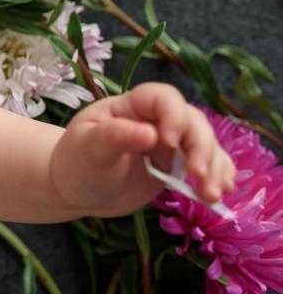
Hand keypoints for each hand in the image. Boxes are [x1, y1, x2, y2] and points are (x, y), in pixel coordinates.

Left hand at [50, 83, 236, 217]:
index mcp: (132, 106)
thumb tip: (150, 134)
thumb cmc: (76, 161)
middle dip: (201, 148)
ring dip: (214, 168)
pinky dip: (217, 178)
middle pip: (192, 123)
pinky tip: (218, 194)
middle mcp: (156, 121)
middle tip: (197, 176)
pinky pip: (207, 166)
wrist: (76, 188)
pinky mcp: (178, 166)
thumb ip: (115, 136)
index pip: (163, 98)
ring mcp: (171, 144)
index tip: (166, 143)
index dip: (173, 116)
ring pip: (206, 145)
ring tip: (210, 196)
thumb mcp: (89, 147)